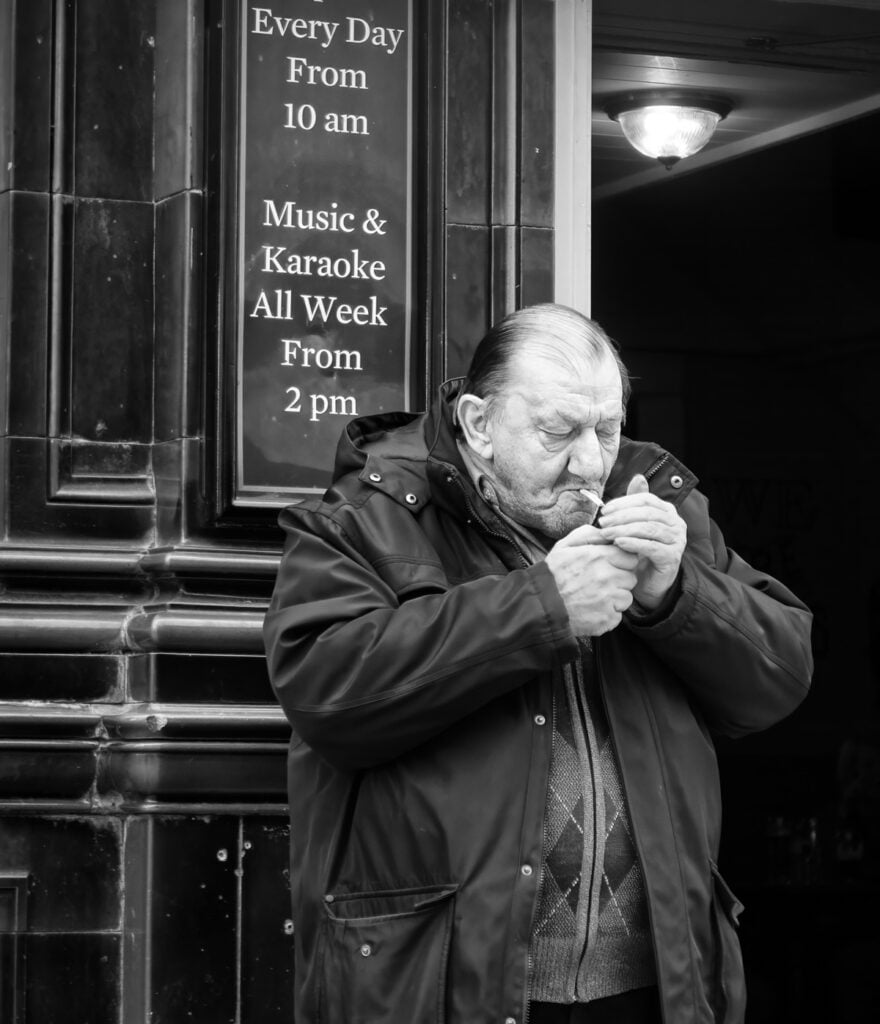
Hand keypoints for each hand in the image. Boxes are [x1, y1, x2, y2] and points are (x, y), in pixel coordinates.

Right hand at [545, 523, 639, 635]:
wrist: (539, 606)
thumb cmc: (552, 575)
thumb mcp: (564, 546)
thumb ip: (588, 534)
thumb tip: (607, 532)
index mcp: (599, 556)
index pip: (630, 557)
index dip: (621, 562)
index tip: (611, 567)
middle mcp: (607, 577)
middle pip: (631, 578)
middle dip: (619, 580)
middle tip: (600, 583)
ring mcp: (608, 599)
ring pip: (626, 598)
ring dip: (615, 599)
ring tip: (594, 598)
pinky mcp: (606, 619)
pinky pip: (618, 616)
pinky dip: (608, 615)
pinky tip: (592, 610)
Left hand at [597, 474, 685, 610]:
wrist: (649, 583)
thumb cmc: (640, 551)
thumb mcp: (635, 525)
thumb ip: (634, 504)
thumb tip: (638, 477)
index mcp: (667, 511)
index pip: (646, 499)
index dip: (624, 502)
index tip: (605, 510)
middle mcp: (676, 523)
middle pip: (647, 513)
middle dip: (622, 516)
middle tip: (602, 523)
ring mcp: (677, 540)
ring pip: (649, 528)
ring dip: (625, 529)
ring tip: (607, 533)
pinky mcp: (672, 557)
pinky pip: (652, 547)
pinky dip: (633, 543)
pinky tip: (618, 543)